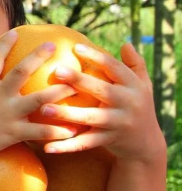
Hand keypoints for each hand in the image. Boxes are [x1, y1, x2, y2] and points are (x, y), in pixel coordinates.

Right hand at [0, 30, 77, 166]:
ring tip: (75, 86)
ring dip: (58, 92)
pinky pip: (38, 132)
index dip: (4, 44)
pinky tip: (71, 131)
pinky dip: (55, 131)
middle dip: (38, 56)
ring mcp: (6, 114)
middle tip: (53, 46)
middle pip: (21, 72)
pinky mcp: (12, 133)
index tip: (15, 33)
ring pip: (38, 100)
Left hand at [39, 43, 165, 160]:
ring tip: (44, 108)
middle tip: (57, 70)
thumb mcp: (143, 85)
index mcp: (133, 86)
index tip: (75, 47)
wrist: (146, 144)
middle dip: (80, 81)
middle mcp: (127, 104)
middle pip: (102, 90)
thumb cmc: (137, 106)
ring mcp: (117, 124)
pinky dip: (66, 146)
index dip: (96, 57)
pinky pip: (84, 143)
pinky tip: (47, 147)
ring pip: (90, 118)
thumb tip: (126, 43)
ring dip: (67, 114)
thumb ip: (135, 64)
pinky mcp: (107, 141)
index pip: (115, 68)